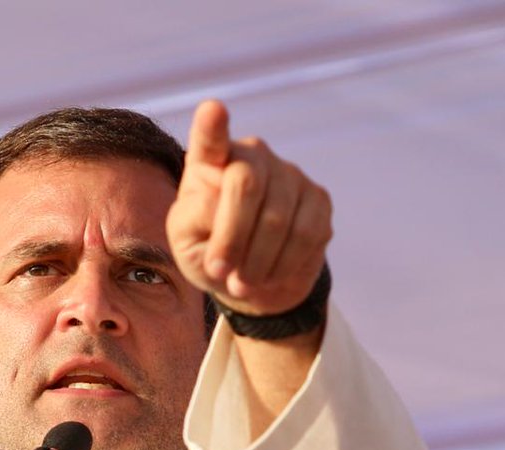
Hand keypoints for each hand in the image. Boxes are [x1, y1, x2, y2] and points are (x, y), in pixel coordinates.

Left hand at [167, 99, 332, 315]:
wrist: (252, 279)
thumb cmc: (209, 253)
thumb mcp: (187, 242)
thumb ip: (196, 220)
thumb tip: (222, 207)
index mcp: (209, 162)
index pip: (210, 139)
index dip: (212, 126)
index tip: (213, 111)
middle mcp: (251, 155)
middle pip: (246, 183)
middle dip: (232, 238)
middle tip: (220, 272)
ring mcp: (288, 173)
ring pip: (277, 217)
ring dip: (256, 262)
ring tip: (242, 283)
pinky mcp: (318, 198)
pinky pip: (305, 234)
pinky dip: (283, 264)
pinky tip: (269, 275)